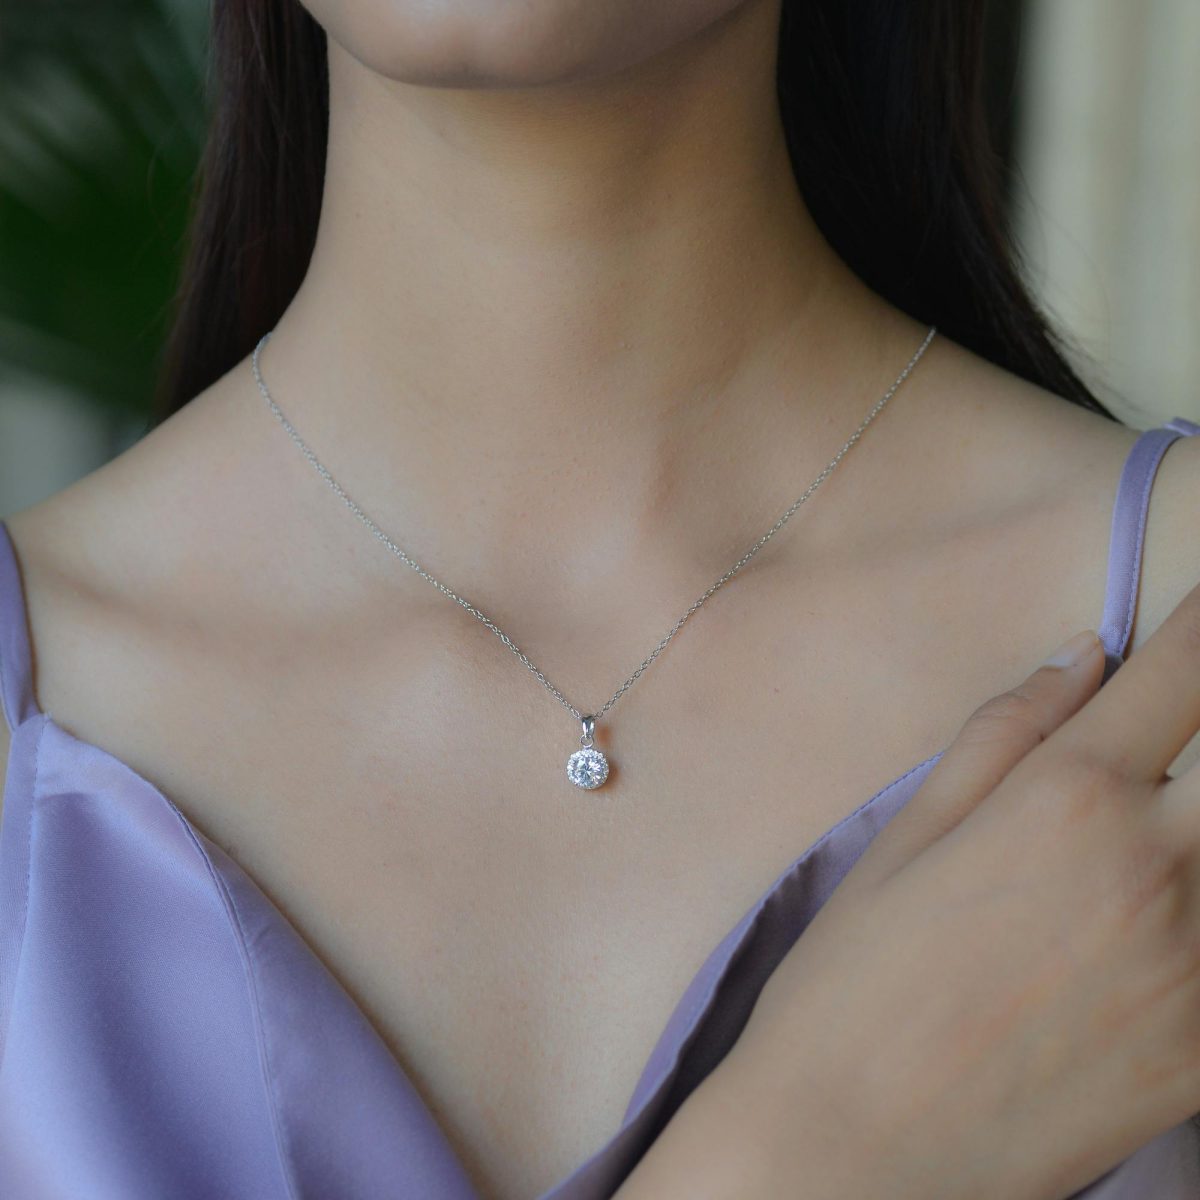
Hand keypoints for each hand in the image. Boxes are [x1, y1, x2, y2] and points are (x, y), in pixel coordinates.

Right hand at [724, 580, 1199, 1199]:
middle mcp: (1157, 866)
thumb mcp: (906, 841)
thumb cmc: (855, 986)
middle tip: (1186, 728)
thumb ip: (1001, 736)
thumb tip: (1081, 657)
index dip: (1199, 624)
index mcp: (1065, 800)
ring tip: (1169, 817)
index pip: (1178, 671)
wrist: (858, 1152)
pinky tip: (1171, 898)